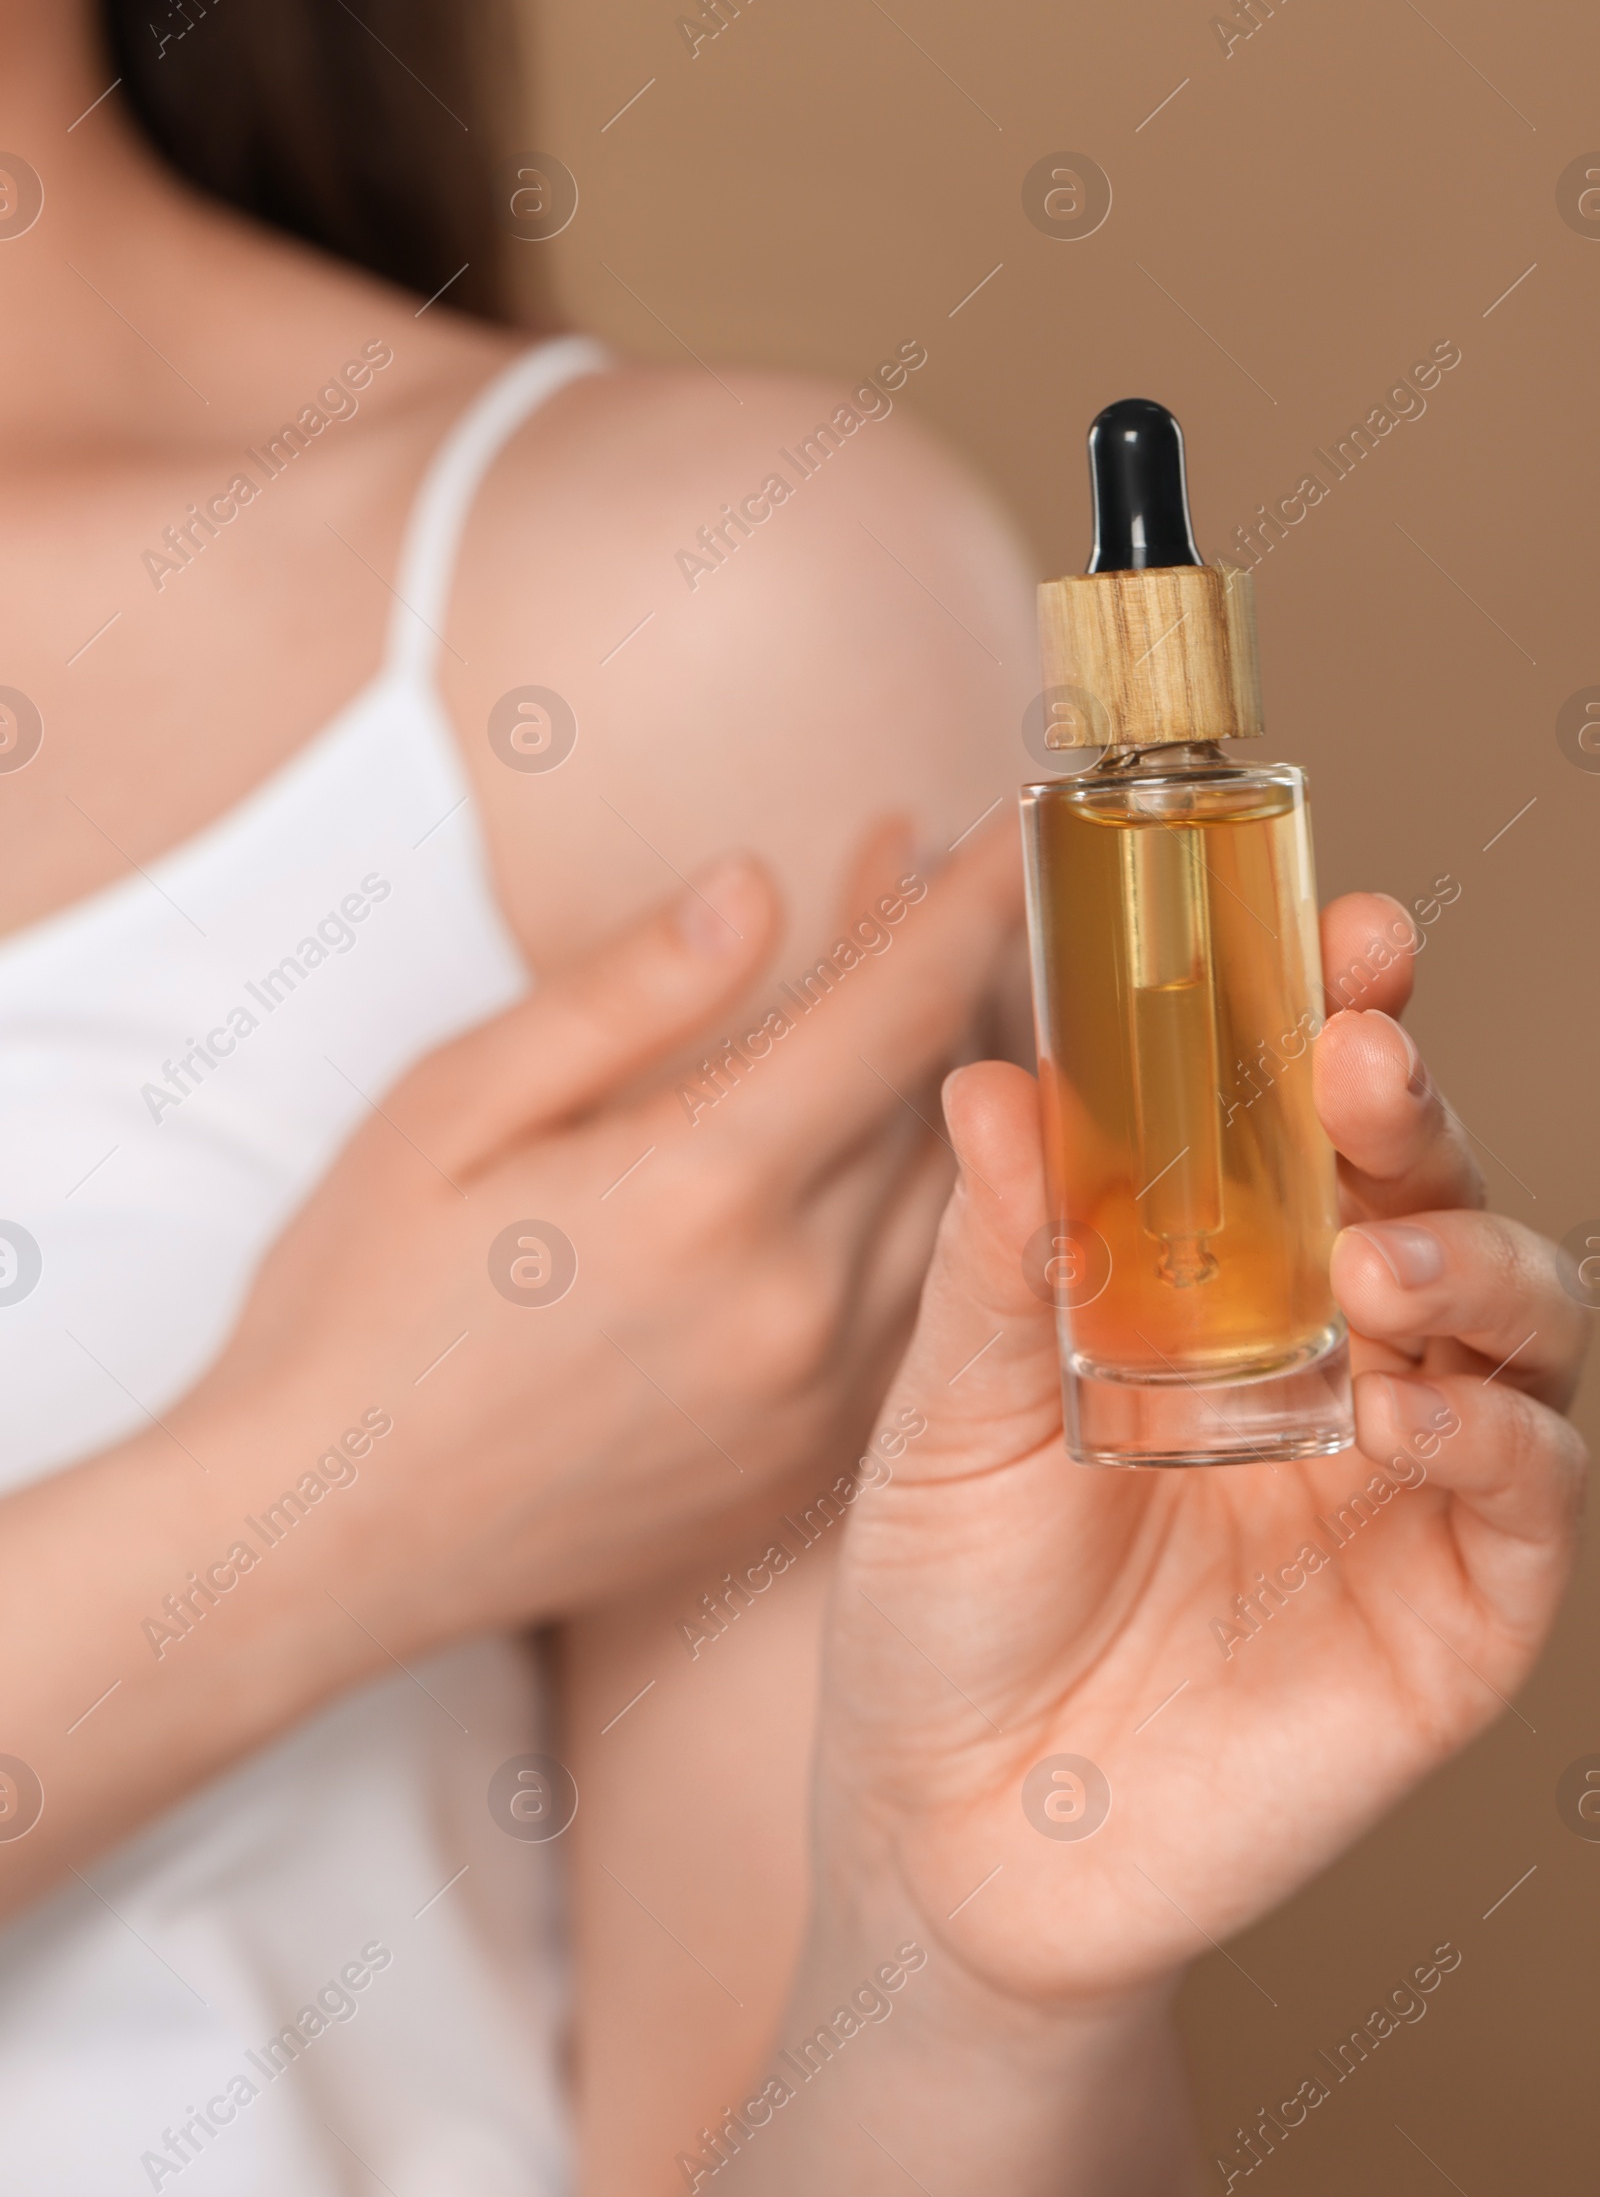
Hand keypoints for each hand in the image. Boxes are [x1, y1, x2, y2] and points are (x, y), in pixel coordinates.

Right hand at [178, 816, 1022, 1654]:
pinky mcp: (804, 1468)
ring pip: (943, 1204)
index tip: (1015, 830)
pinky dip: (914, 1210)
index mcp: (701, 1189)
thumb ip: (626, 995)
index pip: (898, 1006)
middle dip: (941, 965)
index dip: (967, 900)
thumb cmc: (357, 1307)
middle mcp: (792, 1302)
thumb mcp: (451, 1107)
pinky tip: (866, 1150)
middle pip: (937, 1096)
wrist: (316, 1544)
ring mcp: (812, 1401)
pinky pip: (910, 1307)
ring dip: (944, 1086)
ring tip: (897, 990)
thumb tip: (758, 888)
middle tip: (908, 870)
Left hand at [810, 893, 1587, 2009]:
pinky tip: (1402, 1408)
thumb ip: (997, 1256)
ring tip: (1382, 1251)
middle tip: (1365, 1056)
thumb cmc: (944, 1602)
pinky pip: (1529, 1495)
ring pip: (1526, 1324)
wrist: (948, 1839)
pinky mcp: (1454, 1613)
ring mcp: (1410, 1482)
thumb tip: (993, 1080)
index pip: (1312, 1123)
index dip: (1345, 1017)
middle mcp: (1339, 1358)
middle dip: (1416, 1109)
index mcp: (1223, 1283)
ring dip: (1475, 1257)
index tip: (1342, 932)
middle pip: (1432, 1191)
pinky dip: (1491, 1433)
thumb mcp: (946, 1413)